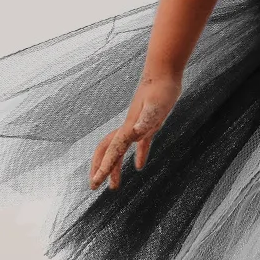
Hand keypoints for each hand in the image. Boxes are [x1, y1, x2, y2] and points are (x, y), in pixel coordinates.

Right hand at [89, 74, 182, 189]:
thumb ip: (146, 120)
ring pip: (119, 150)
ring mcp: (137, 127)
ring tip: (114, 186)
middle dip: (100, 169)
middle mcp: (129, 129)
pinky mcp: (148, 125)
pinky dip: (138, 156)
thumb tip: (136, 132)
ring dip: (115, 168)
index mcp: (129, 128)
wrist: (164, 73)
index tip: (95, 183)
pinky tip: (139, 166)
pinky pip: (139, 145)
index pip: (113, 152)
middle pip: (107, 151)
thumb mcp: (156, 106)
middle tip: (94, 186)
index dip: (104, 168)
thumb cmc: (161, 88)